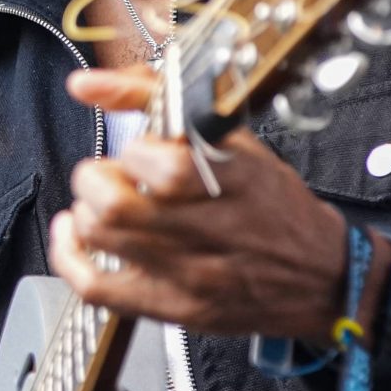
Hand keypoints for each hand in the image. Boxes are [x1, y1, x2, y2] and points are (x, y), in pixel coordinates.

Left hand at [48, 66, 348, 343]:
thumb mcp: (237, 142)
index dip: (138, 152)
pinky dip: (69, 256)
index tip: (146, 151)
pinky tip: (75, 235)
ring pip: (101, 237)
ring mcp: (191, 275)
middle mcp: (212, 231)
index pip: (163, 165)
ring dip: (87, 210)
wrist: (321, 278)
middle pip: (116, 204)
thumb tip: (85, 83)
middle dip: (97, 179)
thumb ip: (158, 100)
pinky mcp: (174, 307)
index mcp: (236, 181)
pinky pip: (96, 288)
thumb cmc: (275, 206)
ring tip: (106, 203)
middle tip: (113, 177)